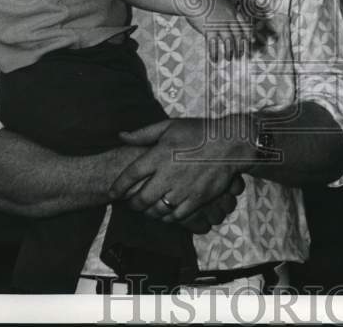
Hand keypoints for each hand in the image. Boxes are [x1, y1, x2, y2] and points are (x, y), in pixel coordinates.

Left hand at [111, 118, 253, 223]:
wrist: (230, 144)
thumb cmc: (199, 132)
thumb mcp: (170, 126)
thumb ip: (144, 133)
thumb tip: (121, 136)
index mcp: (159, 155)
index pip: (130, 175)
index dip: (118, 186)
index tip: (113, 192)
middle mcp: (168, 175)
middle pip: (141, 199)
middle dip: (133, 204)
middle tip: (131, 203)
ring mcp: (183, 189)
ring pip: (157, 210)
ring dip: (149, 212)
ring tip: (147, 208)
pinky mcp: (196, 199)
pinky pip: (175, 216)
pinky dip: (167, 217)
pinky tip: (166, 212)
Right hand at [185, 0, 252, 60]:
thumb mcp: (221, 1)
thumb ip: (226, 9)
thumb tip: (230, 15)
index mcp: (232, 12)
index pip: (244, 25)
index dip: (249, 34)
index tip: (252, 41)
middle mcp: (228, 20)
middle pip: (238, 35)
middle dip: (241, 47)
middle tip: (242, 55)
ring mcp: (219, 26)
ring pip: (228, 42)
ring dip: (230, 52)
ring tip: (230, 59)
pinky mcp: (208, 30)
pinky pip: (213, 45)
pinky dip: (214, 54)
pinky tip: (215, 60)